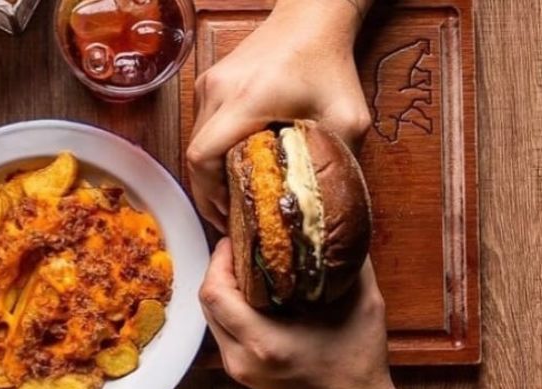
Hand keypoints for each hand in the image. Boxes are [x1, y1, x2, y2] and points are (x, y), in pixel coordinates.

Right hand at [185, 0, 370, 230]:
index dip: (210, 193)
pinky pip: (203, 125)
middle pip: (195, 154)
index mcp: (246, 100)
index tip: (229, 215)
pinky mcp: (210, 82)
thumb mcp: (346, 117)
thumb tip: (330, 204)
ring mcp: (208, 84)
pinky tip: (235, 165)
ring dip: (210, 171)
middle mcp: (217, 91)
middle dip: (209, 190)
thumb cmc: (328, 62)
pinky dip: (214, 150)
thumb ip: (339, 160)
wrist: (312, 18)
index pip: (204, 155)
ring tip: (234, 195)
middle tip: (232, 216)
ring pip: (196, 140)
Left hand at [198, 239, 397, 388]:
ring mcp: (239, 370)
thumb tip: (337, 228)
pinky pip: (223, 334)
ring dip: (222, 291)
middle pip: (206, 304)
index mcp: (263, 342)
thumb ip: (351, 264)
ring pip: (212, 320)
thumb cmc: (360, 366)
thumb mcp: (364, 305)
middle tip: (239, 249)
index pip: (215, 292)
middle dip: (217, 271)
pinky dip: (230, 311)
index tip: (234, 240)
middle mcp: (242, 358)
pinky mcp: (243, 375)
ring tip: (246, 268)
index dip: (218, 260)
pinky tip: (253, 297)